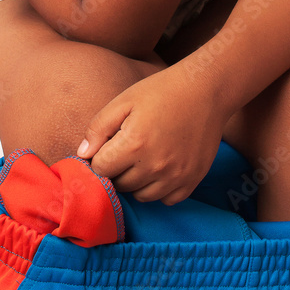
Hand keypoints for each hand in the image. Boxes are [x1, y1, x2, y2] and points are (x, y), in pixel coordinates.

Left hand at [76, 64, 225, 204]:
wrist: (206, 90)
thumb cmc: (161, 91)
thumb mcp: (124, 101)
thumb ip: (99, 128)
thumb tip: (83, 155)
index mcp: (134, 144)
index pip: (101, 169)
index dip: (101, 157)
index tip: (109, 145)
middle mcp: (154, 166)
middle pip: (120, 185)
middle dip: (118, 169)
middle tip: (128, 147)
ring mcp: (175, 176)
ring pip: (142, 196)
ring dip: (137, 181)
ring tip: (145, 155)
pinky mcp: (192, 180)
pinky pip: (166, 199)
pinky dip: (160, 188)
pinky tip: (163, 165)